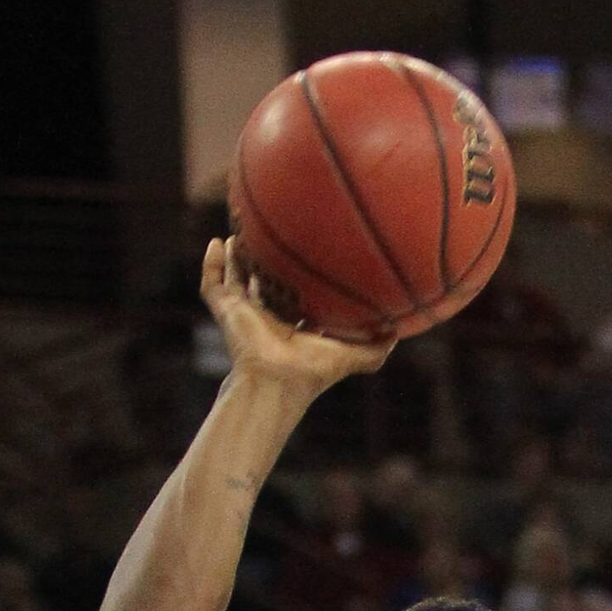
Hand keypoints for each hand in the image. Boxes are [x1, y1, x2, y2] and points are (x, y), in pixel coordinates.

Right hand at [201, 238, 395, 393]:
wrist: (278, 379)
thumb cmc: (314, 370)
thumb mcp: (352, 356)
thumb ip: (377, 349)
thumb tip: (399, 332)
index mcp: (295, 325)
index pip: (297, 296)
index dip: (301, 277)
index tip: (310, 253)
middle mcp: (269, 317)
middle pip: (265, 283)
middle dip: (268, 263)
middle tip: (275, 234)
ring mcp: (244, 313)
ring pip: (237, 278)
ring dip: (238, 257)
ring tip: (241, 231)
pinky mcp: (226, 310)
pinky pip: (212, 283)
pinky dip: (212, 263)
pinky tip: (217, 242)